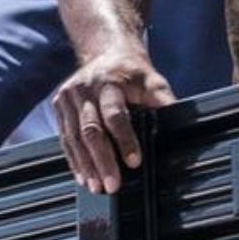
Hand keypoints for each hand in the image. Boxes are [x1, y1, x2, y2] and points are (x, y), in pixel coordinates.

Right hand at [51, 52, 175, 193]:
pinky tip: (84, 177)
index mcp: (108, 82)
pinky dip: (74, 160)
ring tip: (97, 187)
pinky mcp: (59, 106)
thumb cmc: (132, 72)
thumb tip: (179, 123)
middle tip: (113, 185)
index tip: (134, 162)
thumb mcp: (152, 80)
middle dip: (102, 160)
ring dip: (86, 165)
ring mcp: (67, 97)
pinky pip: (65, 138)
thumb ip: (163, 100)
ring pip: (74, 137)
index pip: (115, 114)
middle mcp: (84, 89)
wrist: (105, 52)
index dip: (125, 139)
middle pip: (91, 130)